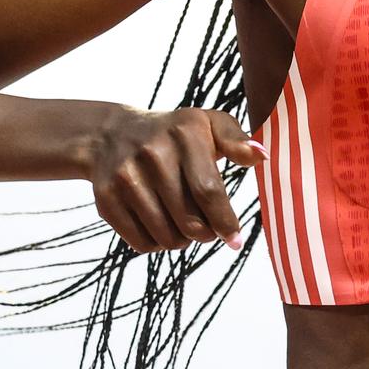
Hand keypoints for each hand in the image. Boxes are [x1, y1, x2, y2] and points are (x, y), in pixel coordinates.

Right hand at [86, 107, 265, 253]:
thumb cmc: (175, 135)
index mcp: (185, 133)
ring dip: (183, 240)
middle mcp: (153, 153)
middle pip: (190, 221)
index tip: (235, 239)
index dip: (225, 221)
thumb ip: (237, 140)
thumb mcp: (208, 124)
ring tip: (184, 224)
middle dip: (206, 234)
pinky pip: (142, 243)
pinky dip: (157, 244)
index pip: (209, 191)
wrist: (112, 135)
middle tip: (208, 229)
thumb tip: (261, 157)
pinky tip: (162, 226)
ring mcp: (126, 177)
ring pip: (167, 237)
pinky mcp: (106, 199)